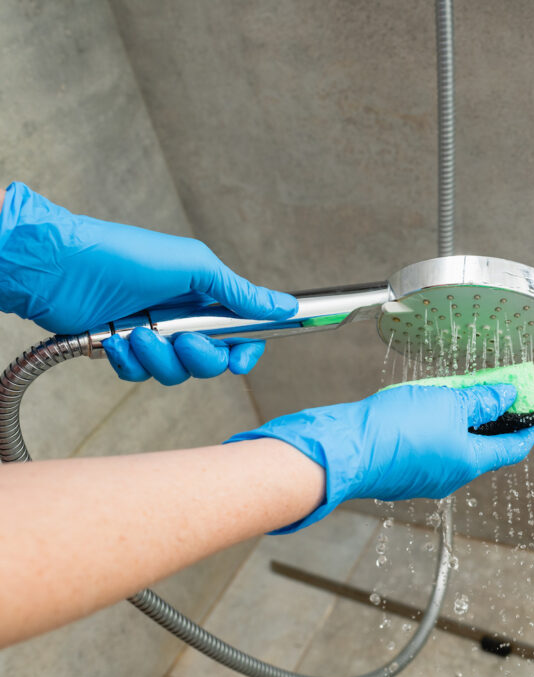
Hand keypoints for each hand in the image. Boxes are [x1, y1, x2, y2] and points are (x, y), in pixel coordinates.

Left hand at [0, 182, 296, 383]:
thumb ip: (240, 292)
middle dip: (197, 356)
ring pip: (175, 372)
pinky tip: (115, 340)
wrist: (59, 268)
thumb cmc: (125, 256)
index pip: (241, 333)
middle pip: (211, 361)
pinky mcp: (123, 350)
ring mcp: (153, 335)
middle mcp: (182, 318)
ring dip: (158, 358)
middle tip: (180, 339)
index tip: (239, 360)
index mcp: (205, 296)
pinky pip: (139, 375)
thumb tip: (285, 306)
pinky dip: (129, 362)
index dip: (244, 351)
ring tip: (136, 333)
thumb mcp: (194, 267)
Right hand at [227, 384, 533, 532]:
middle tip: (494, 392)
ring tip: (458, 393)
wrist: (344, 449)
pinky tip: (427, 408)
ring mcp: (424, 477)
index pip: (513, 449)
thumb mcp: (447, 403)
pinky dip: (438, 429)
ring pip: (455, 447)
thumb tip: (506, 397)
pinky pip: (430, 448)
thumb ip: (480, 400)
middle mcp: (450, 476)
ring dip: (462, 421)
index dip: (527, 429)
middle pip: (483, 447)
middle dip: (491, 419)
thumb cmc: (394, 429)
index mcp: (469, 464)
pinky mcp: (402, 472)